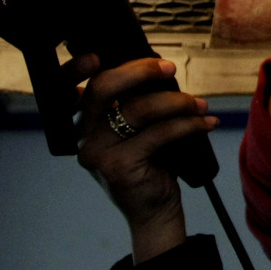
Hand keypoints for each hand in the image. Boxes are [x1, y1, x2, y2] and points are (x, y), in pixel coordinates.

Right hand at [67, 54, 218, 261]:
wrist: (153, 213)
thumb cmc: (149, 166)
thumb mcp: (135, 131)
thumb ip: (132, 103)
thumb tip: (158, 66)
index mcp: (81, 124)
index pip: (65, 88)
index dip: (75, 69)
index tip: (98, 56)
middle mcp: (82, 137)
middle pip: (102, 89)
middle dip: (140, 71)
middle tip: (170, 68)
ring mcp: (97, 153)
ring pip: (137, 110)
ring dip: (176, 102)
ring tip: (199, 105)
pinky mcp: (119, 167)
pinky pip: (158, 134)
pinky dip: (187, 124)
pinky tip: (205, 123)